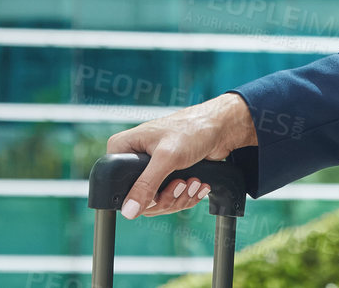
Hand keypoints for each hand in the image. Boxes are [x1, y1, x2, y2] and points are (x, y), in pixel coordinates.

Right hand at [104, 92, 256, 218]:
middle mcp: (134, 158)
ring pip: (157, 202)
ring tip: (194, 182)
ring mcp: (150, 168)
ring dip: (179, 198)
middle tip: (182, 184)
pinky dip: (186, 197)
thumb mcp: (166, 157)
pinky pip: (170, 199)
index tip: (161, 192)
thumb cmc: (192, 129)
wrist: (220, 128)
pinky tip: (197, 185)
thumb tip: (128, 210)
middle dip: (167, 198)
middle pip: (140, 199)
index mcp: (124, 148)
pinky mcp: (166, 175)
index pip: (118, 186)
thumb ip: (146, 185)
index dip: (139, 197)